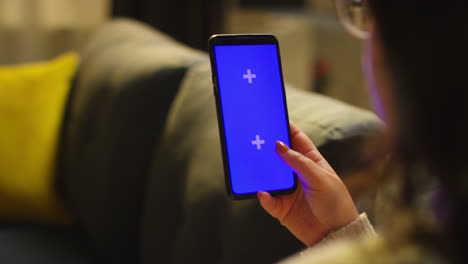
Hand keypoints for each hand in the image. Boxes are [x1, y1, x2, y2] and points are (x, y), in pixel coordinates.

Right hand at [258, 123, 358, 246]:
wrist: (335, 234)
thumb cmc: (336, 203)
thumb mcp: (320, 178)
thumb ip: (299, 162)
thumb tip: (279, 145)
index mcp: (310, 162)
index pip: (296, 140)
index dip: (285, 128)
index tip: (273, 117)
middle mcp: (296, 173)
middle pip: (278, 155)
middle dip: (266, 147)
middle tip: (254, 139)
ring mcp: (287, 190)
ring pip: (268, 176)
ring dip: (260, 171)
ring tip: (252, 164)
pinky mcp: (280, 207)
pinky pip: (266, 199)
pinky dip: (262, 196)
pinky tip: (262, 192)